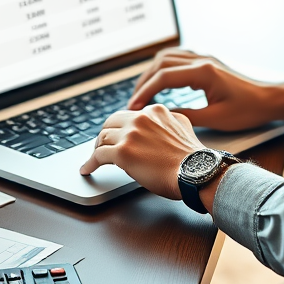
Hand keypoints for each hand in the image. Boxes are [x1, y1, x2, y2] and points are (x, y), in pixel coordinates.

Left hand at [79, 104, 201, 199]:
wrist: (196, 172)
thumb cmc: (192, 157)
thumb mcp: (184, 126)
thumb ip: (169, 120)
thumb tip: (163, 123)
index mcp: (155, 111)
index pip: (128, 116)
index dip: (121, 129)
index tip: (118, 137)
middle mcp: (141, 118)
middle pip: (111, 123)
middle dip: (105, 136)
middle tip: (102, 146)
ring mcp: (130, 134)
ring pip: (102, 138)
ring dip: (97, 149)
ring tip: (94, 160)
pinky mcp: (122, 152)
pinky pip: (98, 156)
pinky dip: (90, 163)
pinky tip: (88, 169)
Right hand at [128, 48, 283, 131]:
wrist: (272, 99)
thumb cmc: (249, 110)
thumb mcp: (216, 119)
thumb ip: (187, 116)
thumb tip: (163, 117)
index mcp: (203, 72)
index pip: (163, 77)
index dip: (145, 93)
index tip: (134, 107)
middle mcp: (202, 60)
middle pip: (161, 63)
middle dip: (144, 82)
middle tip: (134, 102)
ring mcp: (205, 58)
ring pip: (168, 57)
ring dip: (152, 72)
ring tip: (143, 92)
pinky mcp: (208, 61)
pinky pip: (178, 57)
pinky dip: (165, 67)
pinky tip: (162, 81)